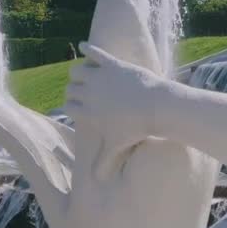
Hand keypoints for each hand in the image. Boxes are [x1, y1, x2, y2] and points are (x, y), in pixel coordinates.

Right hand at [64, 42, 170, 179]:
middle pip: (71, 89)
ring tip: (82, 73)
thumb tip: (97, 182)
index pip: (69, 107)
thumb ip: (105, 163)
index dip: (71, 107)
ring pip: (77, 70)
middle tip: (79, 90)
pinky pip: (94, 53)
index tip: (75, 106)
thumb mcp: (118, 148)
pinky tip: (83, 46)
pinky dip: (87, 49)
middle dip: (74, 90)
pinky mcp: (111, 64)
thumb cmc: (137, 129)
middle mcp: (89, 93)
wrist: (157, 107)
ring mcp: (99, 77)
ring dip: (78, 72)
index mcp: (88, 112)